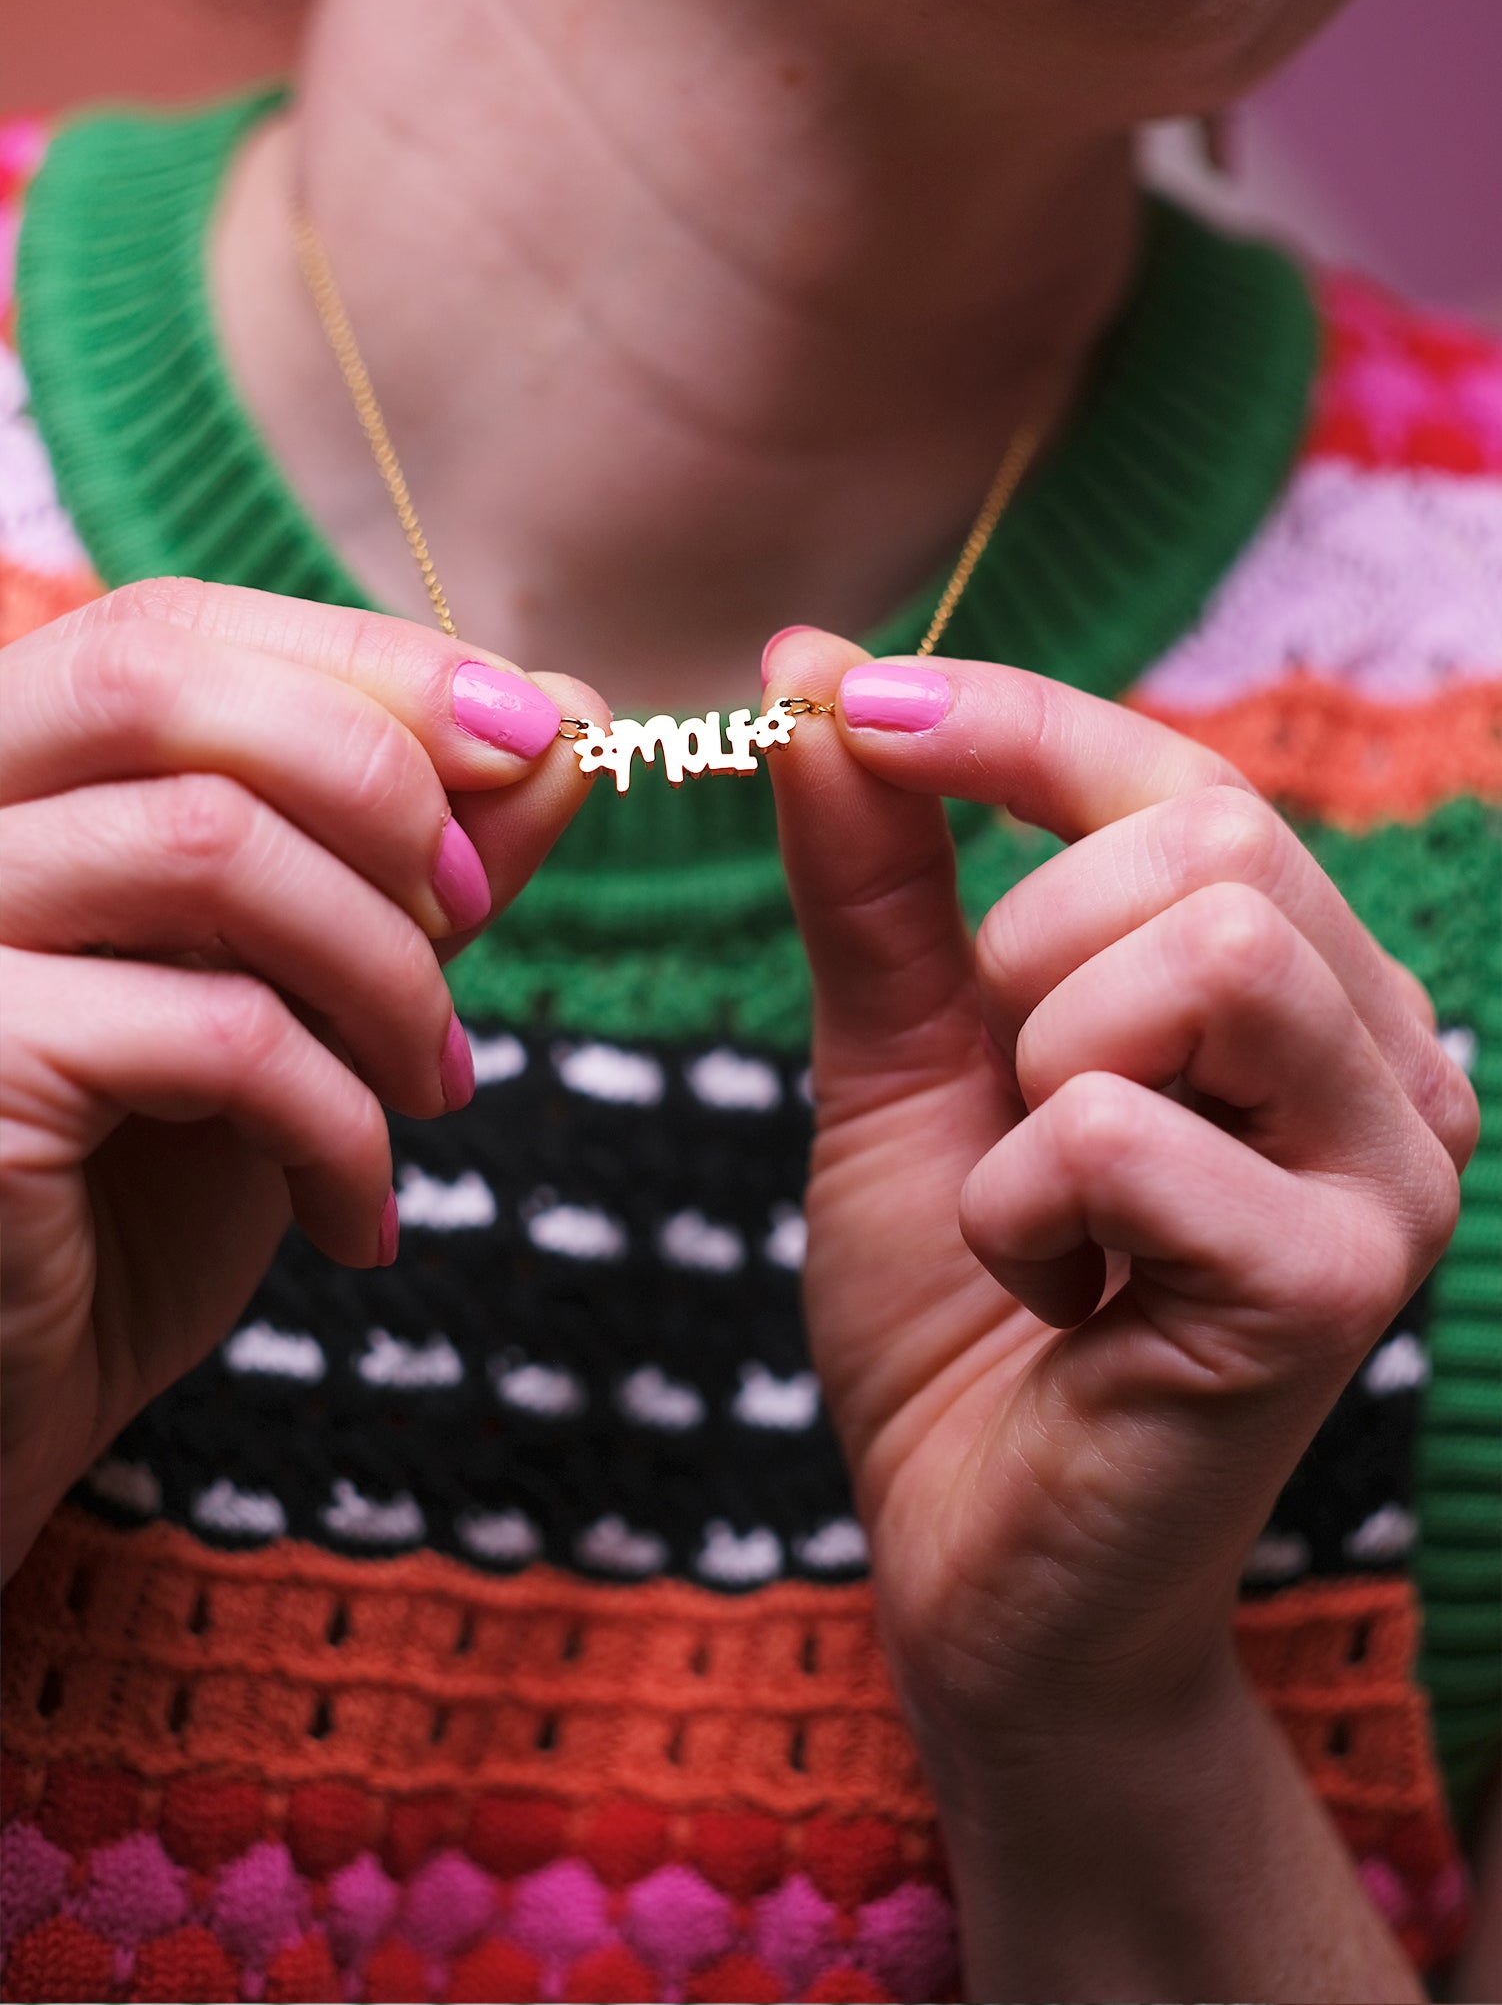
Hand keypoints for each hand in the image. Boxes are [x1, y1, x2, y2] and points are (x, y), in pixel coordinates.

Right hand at [0, 578, 602, 1580]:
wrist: (20, 1399)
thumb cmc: (144, 1194)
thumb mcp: (302, 998)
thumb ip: (409, 856)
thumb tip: (564, 717)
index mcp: (8, 776)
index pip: (173, 630)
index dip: (370, 662)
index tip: (537, 735)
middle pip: (163, 681)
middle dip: (379, 777)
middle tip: (478, 912)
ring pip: (211, 851)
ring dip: (387, 970)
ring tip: (436, 1084)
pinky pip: (213, 1035)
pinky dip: (338, 1121)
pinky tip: (356, 1210)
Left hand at [766, 630, 1474, 1756]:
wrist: (977, 1565)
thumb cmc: (960, 1316)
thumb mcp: (901, 1061)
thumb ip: (878, 875)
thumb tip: (811, 666)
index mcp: (1301, 988)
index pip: (1184, 776)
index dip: (1010, 721)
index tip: (841, 699)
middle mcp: (1387, 1061)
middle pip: (1216, 835)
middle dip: (1026, 947)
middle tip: (999, 1094)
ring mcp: (1388, 1174)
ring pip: (1205, 949)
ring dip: (1039, 1067)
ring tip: (1040, 1201)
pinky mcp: (1335, 1287)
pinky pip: (1121, 1127)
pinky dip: (1017, 1204)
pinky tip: (1059, 1299)